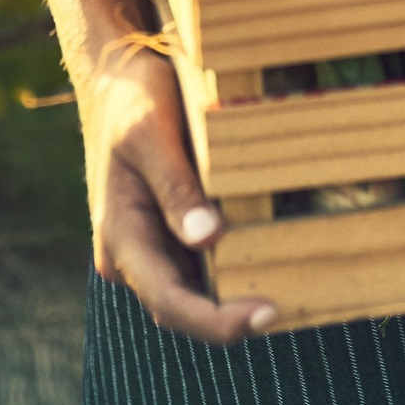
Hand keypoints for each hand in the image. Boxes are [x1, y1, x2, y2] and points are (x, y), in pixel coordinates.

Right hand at [84, 40, 276, 343]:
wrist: (116, 83)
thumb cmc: (132, 102)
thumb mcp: (152, 133)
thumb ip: (176, 186)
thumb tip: (207, 239)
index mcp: (121, 236)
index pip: (168, 301)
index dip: (217, 321)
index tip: (266, 314)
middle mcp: (131, 255)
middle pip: (184, 308)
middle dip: (232, 317)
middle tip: (287, 305)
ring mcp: (151, 248)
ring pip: (196, 293)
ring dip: (235, 298)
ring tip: (288, 286)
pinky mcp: (170, 236)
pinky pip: (203, 268)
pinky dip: (234, 271)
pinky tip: (271, 259)